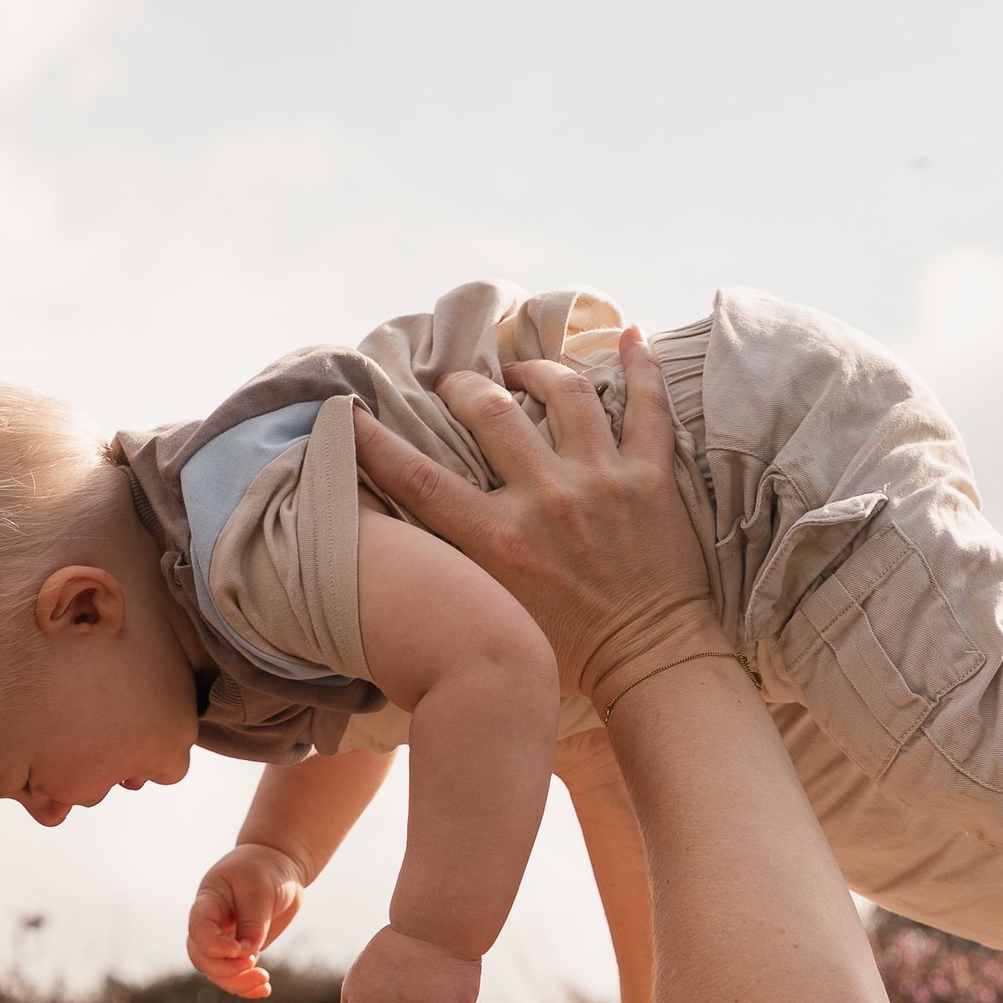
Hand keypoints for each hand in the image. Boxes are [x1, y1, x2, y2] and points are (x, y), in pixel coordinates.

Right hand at [187, 841, 305, 1000]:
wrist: (279, 865)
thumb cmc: (266, 870)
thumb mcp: (260, 890)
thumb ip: (252, 922)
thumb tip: (248, 954)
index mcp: (208, 902)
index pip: (198, 931)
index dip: (214, 947)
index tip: (241, 950)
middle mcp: (210, 923)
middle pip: (202, 957)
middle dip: (224, 970)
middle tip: (253, 965)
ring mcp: (224, 938)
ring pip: (217, 971)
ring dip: (237, 983)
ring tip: (264, 980)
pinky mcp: (240, 949)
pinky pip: (235, 974)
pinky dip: (247, 986)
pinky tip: (264, 989)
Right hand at [349, 329, 720, 712]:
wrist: (653, 667)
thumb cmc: (573, 657)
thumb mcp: (497, 613)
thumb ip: (462, 568)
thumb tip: (415, 538)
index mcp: (499, 541)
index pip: (420, 479)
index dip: (376, 442)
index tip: (349, 412)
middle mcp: (548, 500)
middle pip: (490, 410)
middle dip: (462, 388)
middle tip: (454, 388)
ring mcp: (603, 481)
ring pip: (564, 389)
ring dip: (535, 368)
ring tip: (520, 370)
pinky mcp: (651, 479)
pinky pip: (648, 405)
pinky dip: (640, 366)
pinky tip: (629, 335)